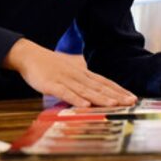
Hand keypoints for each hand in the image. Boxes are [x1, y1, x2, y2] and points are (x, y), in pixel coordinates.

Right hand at [5, 39, 137, 106]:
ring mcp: (65, 80)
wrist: (28, 55)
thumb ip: (82, 74)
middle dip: (116, 95)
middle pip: (100, 87)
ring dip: (101, 98)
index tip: (132, 97)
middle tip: (131, 102)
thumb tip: (94, 78)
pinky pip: (66, 93)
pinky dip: (76, 99)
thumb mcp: (70, 68)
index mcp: (82, 73)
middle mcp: (77, 76)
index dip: (119, 90)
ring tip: (115, 104)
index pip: (105, 82)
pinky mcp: (52, 85)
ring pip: (86, 91)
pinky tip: (85, 105)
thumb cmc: (49, 63)